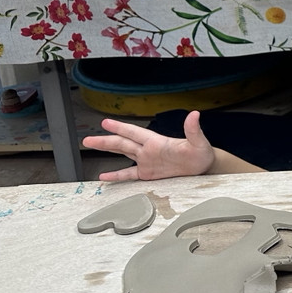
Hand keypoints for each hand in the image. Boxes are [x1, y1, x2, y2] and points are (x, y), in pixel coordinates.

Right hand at [88, 111, 215, 180]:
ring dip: (107, 150)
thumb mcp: (198, 142)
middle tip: (87, 139)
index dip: (120, 127)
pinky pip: (129, 175)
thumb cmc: (202, 153)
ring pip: (122, 154)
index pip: (134, 132)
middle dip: (105, 140)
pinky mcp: (148, 174)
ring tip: (90, 146)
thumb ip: (193, 130)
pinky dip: (116, 176)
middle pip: (122, 143)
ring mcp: (146, 161)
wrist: (203, 167)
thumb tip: (194, 115)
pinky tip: (104, 177)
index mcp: (156, 141)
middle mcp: (148, 150)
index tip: (105, 122)